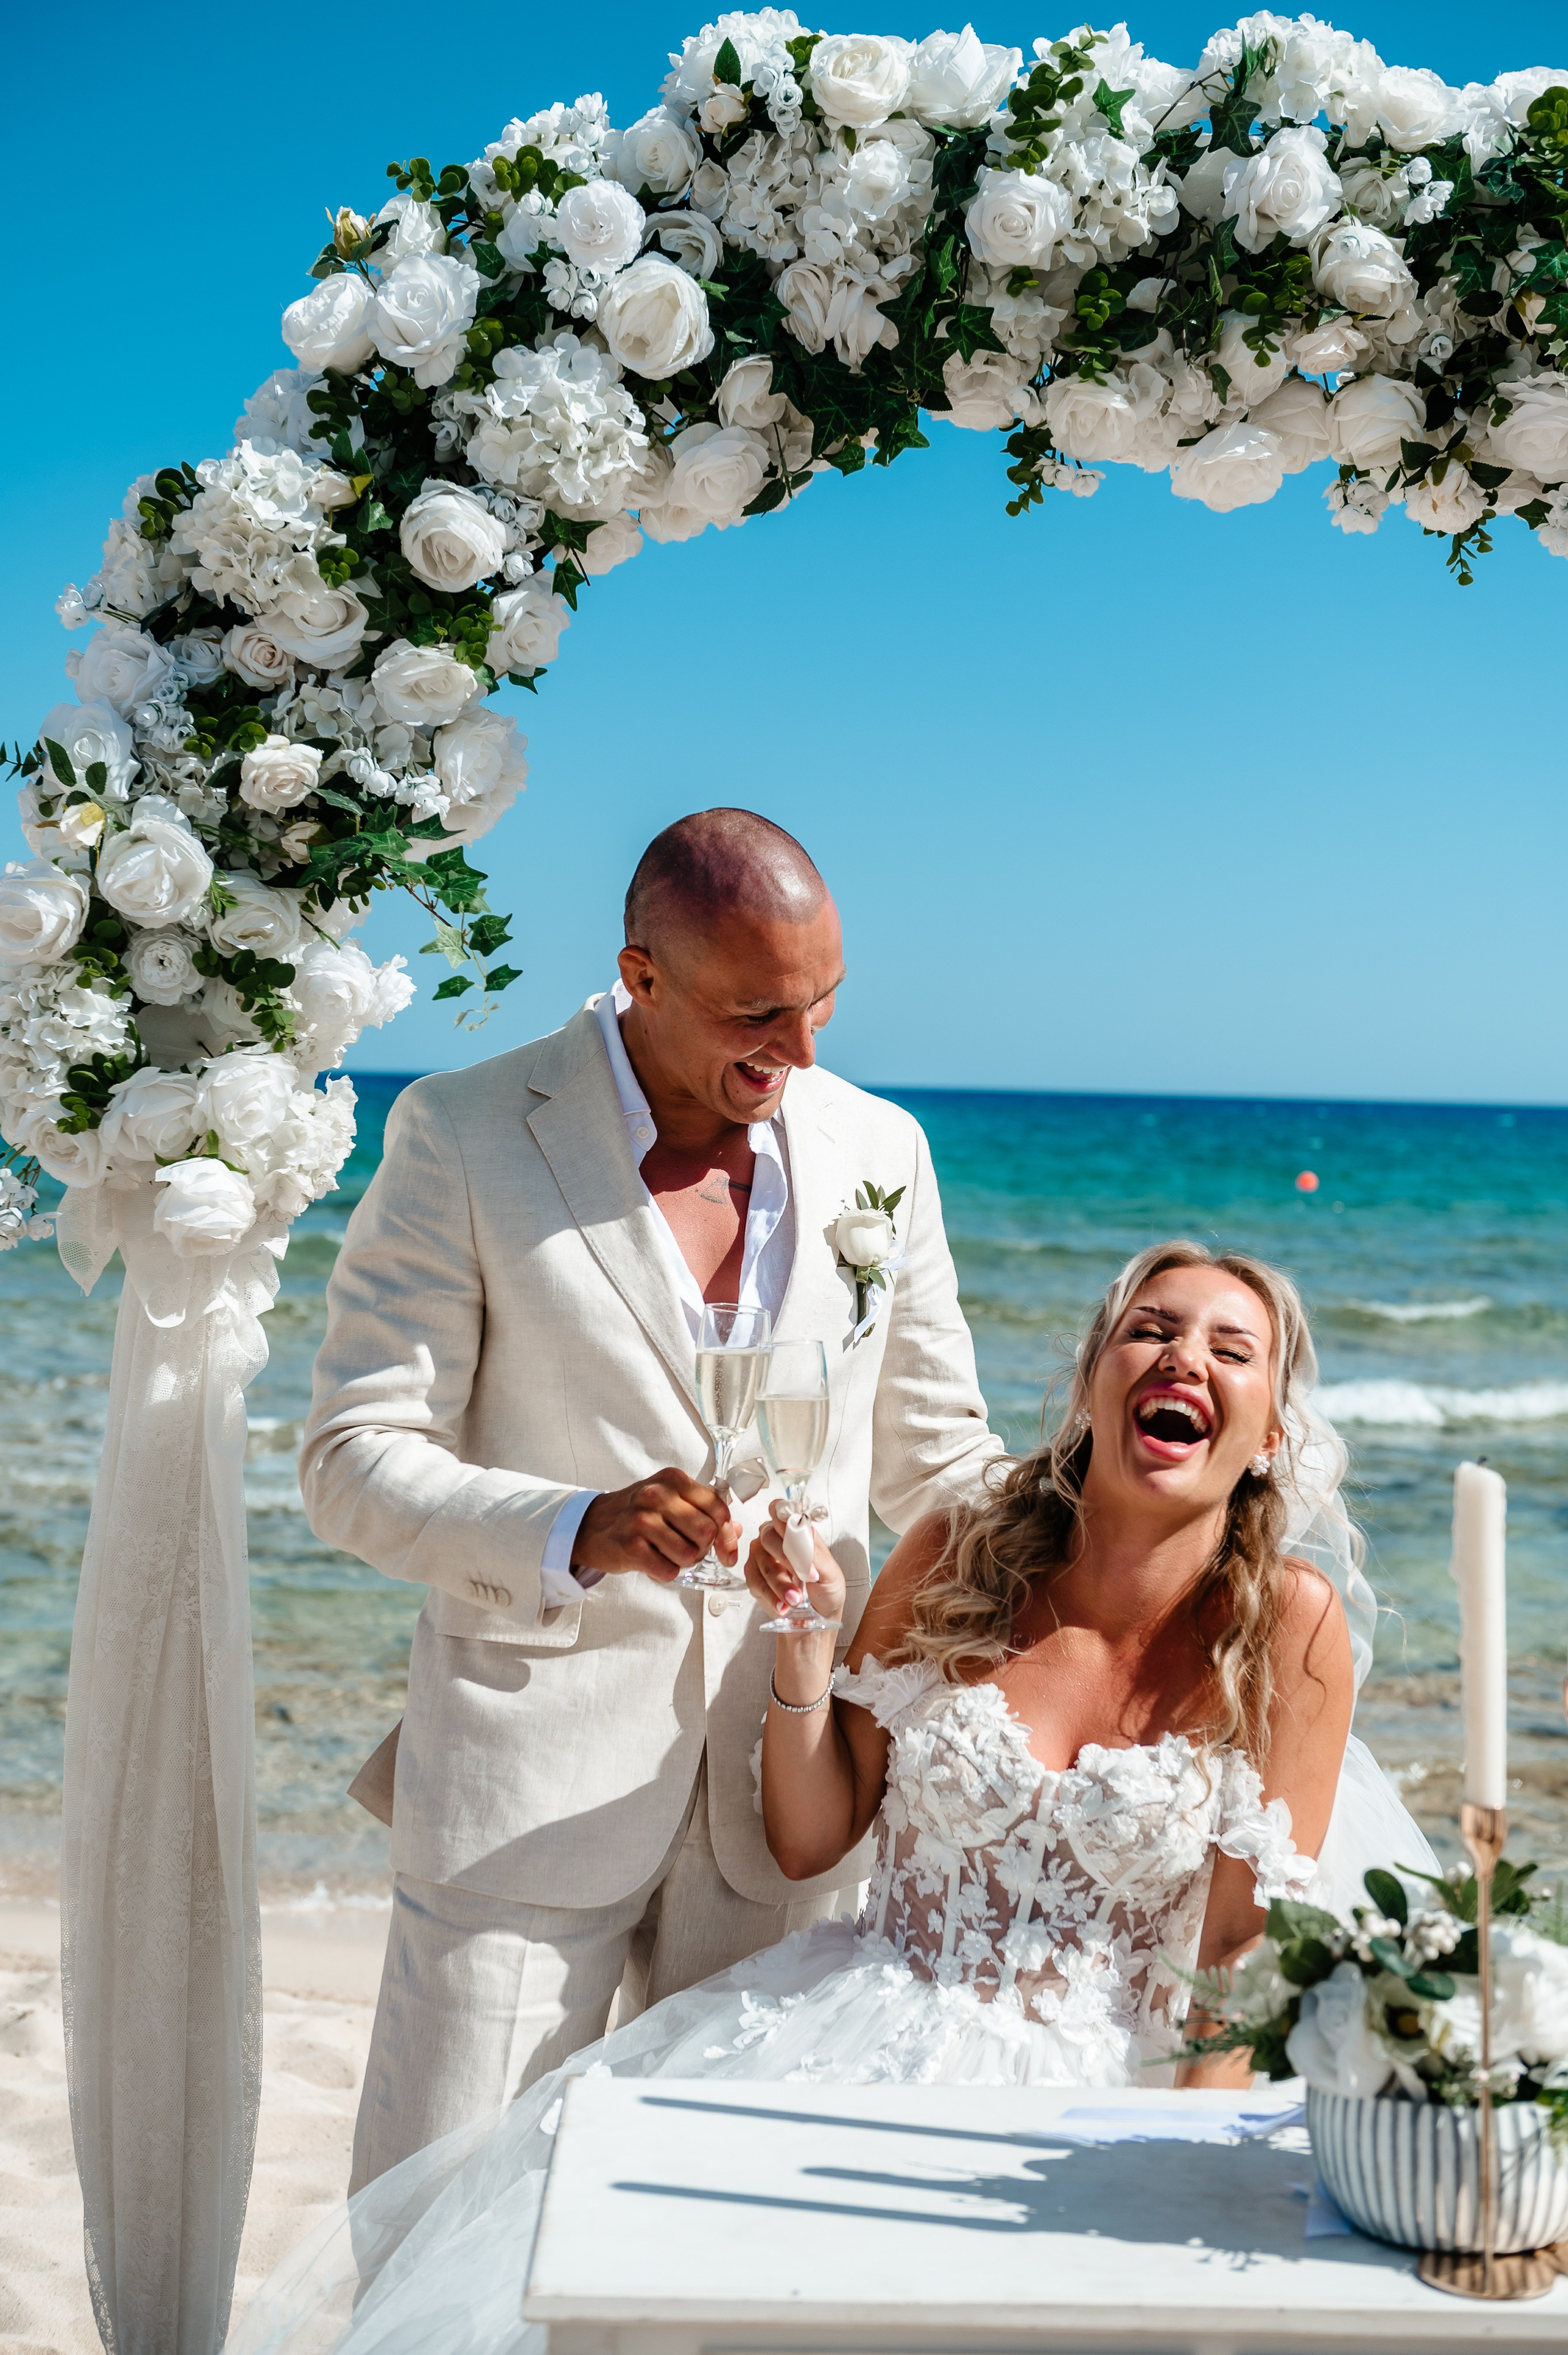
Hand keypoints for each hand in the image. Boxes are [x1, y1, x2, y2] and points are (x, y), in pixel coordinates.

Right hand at [572, 1471, 738, 1581]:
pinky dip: (665, 1572)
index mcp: (674, 1479)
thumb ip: (706, 1513)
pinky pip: (668, 1571)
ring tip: (667, 1554)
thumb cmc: (638, 1513)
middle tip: (687, 1550)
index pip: (718, 1509)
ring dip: (683, 1562)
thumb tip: (736, 1531)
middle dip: (702, 1549)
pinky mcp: (630, 1546)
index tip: (725, 1551)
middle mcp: (657, 1494)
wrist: (592, 1525)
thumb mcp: (672, 1502)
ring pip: (689, 1554)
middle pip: (707, 1533)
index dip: (727, 1535)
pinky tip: (652, 1561)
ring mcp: (641, 1519)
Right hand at [744, 1503, 847, 1624]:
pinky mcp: (755, 1578)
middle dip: (787, 1558)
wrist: (817, 1620)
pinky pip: (755, 1581)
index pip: (782, 1512)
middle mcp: (776, 1540)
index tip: (791, 1532)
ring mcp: (762, 1558)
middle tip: (805, 1577)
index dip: (784, 1519)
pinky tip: (783, 1606)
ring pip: (762, 1561)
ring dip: (779, 1583)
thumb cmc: (825, 1591)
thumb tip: (805, 1531)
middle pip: (769, 1535)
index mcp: (797, 1532)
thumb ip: (814, 1552)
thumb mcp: (830, 1573)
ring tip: (796, 1600)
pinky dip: (770, 1595)